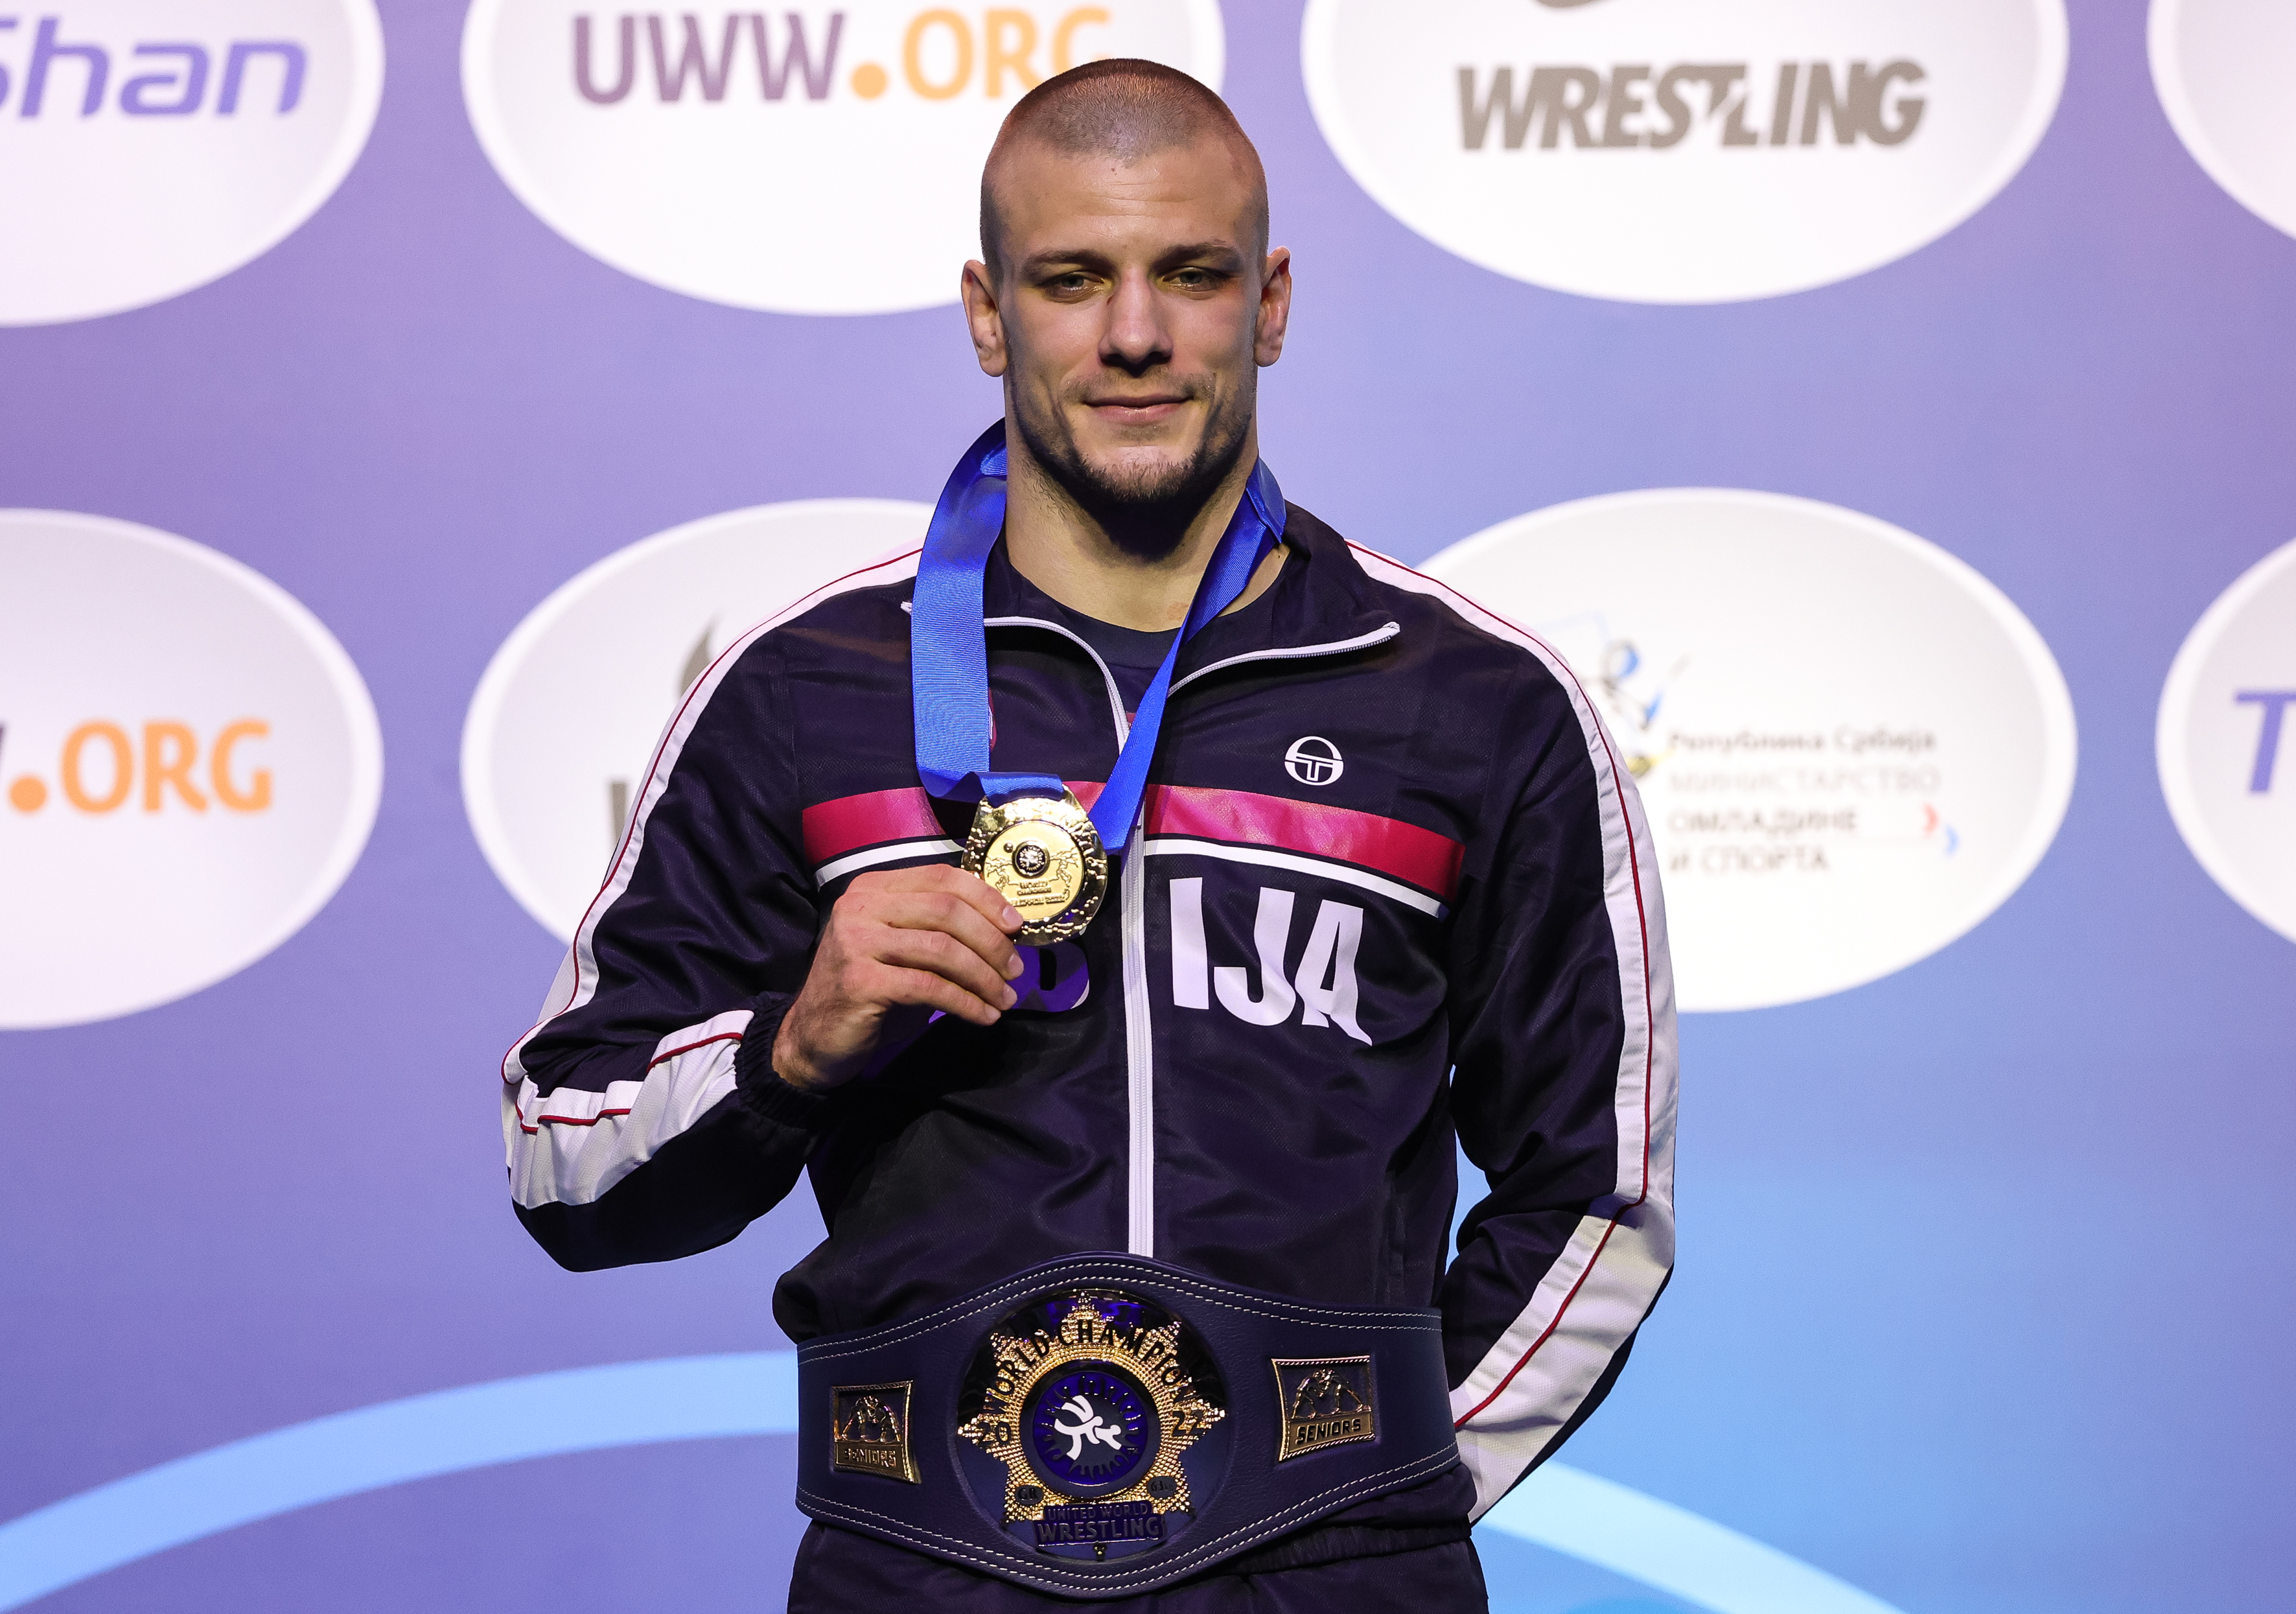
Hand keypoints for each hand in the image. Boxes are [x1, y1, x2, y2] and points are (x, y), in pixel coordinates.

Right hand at [772, 865, 1025, 1091]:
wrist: (814, 1036)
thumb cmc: (870, 989)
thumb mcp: (903, 947)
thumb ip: (938, 928)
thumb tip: (1005, 928)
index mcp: (873, 887)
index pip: (941, 876)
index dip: (986, 898)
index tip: (1016, 926)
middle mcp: (861, 906)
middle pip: (946, 910)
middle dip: (991, 942)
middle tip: (1015, 971)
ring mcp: (856, 942)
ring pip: (942, 950)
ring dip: (984, 977)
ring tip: (1004, 998)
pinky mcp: (860, 981)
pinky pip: (929, 987)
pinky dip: (965, 1003)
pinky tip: (983, 1016)